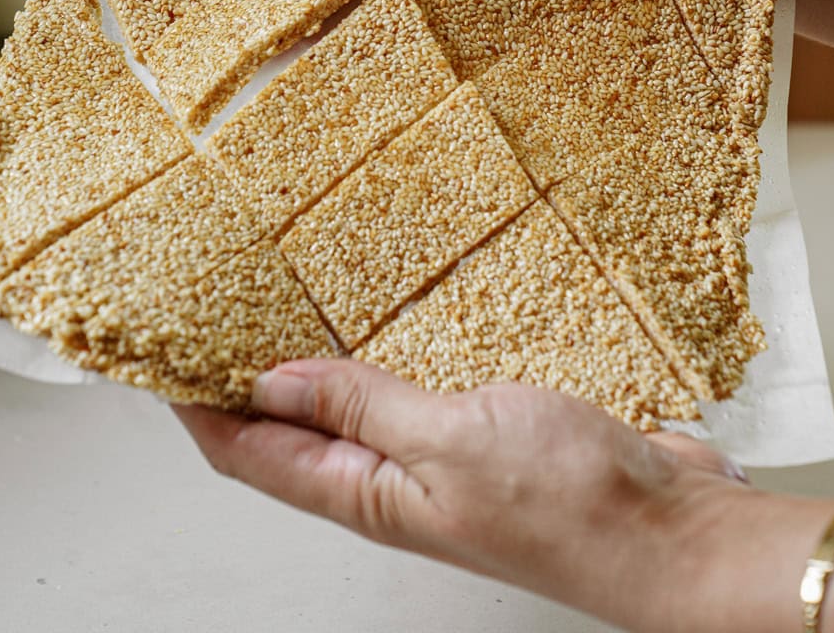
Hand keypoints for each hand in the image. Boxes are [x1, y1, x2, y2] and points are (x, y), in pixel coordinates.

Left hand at [174, 359, 750, 631]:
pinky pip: (412, 385)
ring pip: (353, 401)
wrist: (672, 532)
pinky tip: (386, 313)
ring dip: (314, 358)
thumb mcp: (449, 442)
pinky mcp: (482, 426)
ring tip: (277, 301)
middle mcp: (392, 478)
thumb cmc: (570, 503)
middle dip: (246, 375)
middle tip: (212, 311)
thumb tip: (277, 381)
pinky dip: (384, 350)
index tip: (161, 352)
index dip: (199, 405)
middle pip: (292, 429)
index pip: (251, 453)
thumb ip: (364, 406)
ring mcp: (438, 452)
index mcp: (367, 494)